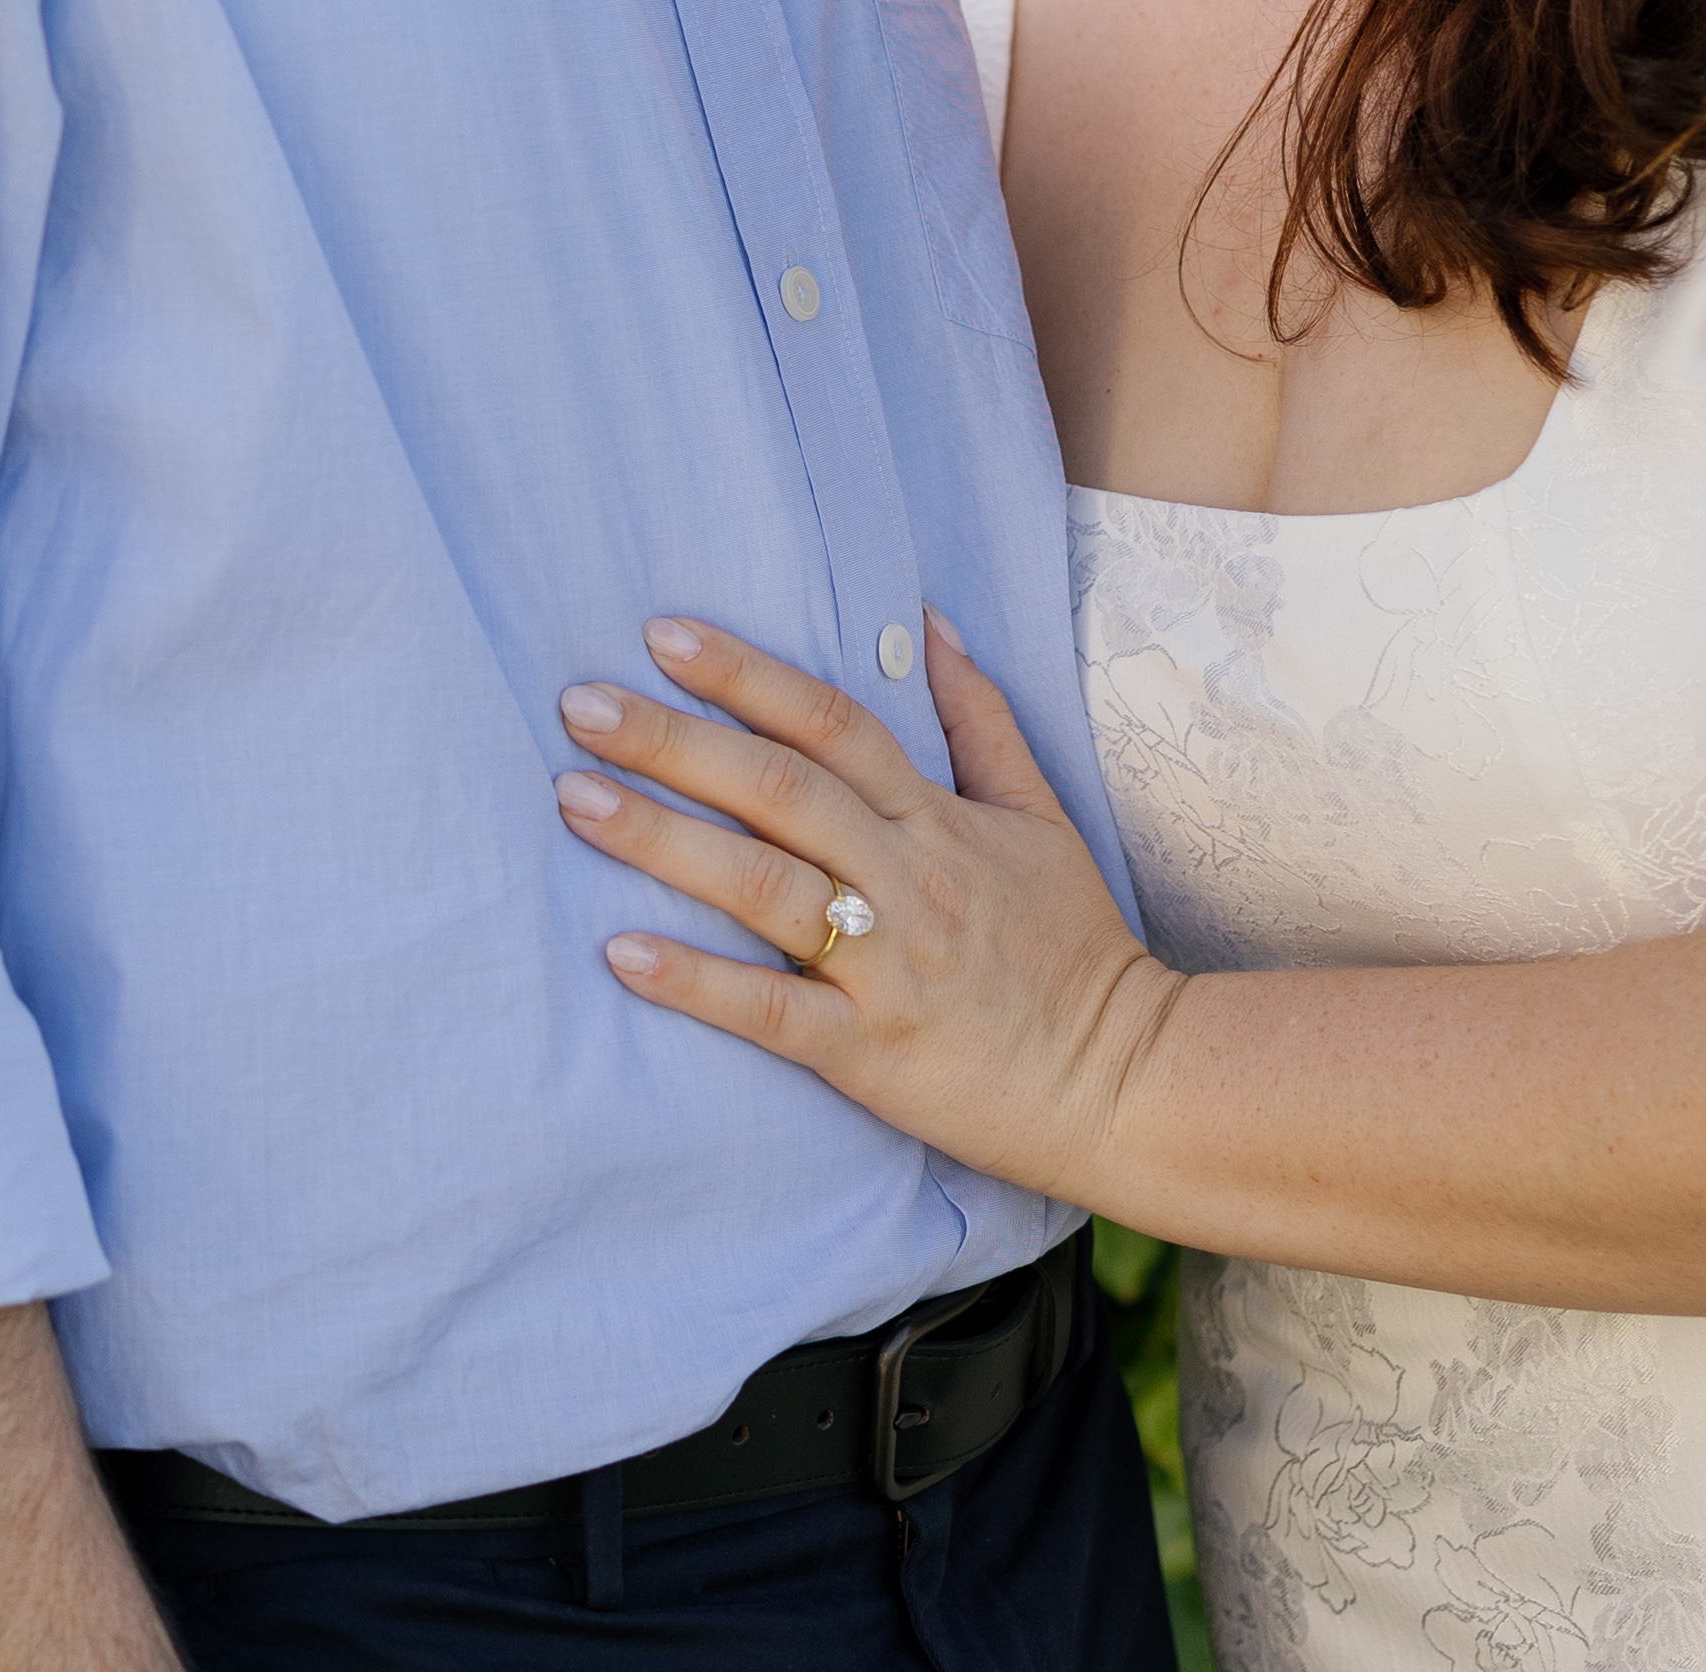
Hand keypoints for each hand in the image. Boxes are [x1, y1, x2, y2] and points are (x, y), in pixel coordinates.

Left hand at [557, 612, 1184, 1209]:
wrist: (1129, 1080)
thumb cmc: (1074, 949)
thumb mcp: (1043, 818)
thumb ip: (983, 722)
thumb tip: (935, 624)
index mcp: (937, 819)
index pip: (832, 723)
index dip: (745, 674)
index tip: (660, 634)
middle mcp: (907, 878)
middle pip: (779, 790)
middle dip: (673, 741)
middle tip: (578, 705)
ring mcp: (887, 965)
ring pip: (763, 885)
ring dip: (663, 840)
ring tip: (575, 802)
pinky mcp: (870, 1052)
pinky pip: (772, 1012)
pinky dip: (696, 982)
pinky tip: (621, 955)